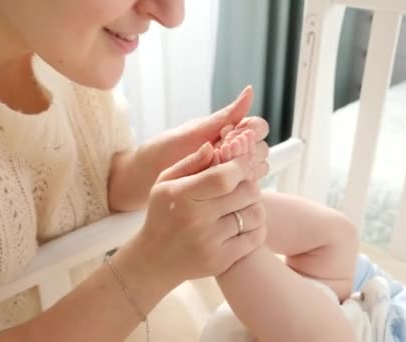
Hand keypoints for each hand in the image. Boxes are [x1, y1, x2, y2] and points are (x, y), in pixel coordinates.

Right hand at [137, 142, 267, 282]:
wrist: (153, 260)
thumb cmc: (161, 215)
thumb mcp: (165, 183)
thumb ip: (190, 163)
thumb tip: (213, 146)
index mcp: (182, 195)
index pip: (224, 177)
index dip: (240, 167)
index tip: (242, 164)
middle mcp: (196, 219)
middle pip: (246, 193)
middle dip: (250, 185)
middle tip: (243, 187)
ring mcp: (209, 242)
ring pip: (254, 215)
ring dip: (255, 206)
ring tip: (244, 205)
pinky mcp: (220, 260)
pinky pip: (255, 238)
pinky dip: (257, 227)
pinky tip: (246, 224)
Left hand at [150, 86, 269, 176]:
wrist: (143, 178)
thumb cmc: (164, 150)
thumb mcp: (194, 131)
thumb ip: (224, 116)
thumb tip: (250, 90)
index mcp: (228, 130)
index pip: (257, 127)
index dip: (251, 132)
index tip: (229, 135)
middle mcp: (233, 150)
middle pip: (262, 149)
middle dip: (247, 152)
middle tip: (222, 154)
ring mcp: (230, 171)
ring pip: (257, 169)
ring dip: (244, 170)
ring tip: (218, 169)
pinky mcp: (225, 190)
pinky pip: (245, 188)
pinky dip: (239, 186)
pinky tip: (223, 186)